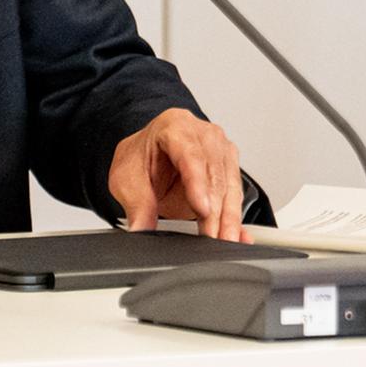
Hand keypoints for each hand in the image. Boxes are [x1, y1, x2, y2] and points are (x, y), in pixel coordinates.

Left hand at [107, 108, 244, 241]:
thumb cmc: (142, 158)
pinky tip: (238, 235)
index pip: (190, 155)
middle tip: (211, 238)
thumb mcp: (127, 180)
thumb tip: (141, 229)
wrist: (151, 155)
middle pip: (214, 174)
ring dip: (228, 217)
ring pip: (229, 186)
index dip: (198, 184)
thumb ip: (137, 204)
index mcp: (174, 126)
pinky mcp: (230, 166)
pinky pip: (235, 195)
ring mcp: (220, 148)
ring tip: (224, 240)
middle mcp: (203, 134)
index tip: (202, 210)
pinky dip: (235, 217)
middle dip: (215, 211)